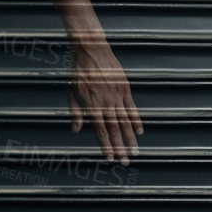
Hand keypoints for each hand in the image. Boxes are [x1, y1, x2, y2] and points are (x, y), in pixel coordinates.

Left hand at [68, 37, 141, 164]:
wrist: (90, 48)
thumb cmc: (77, 70)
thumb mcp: (70, 90)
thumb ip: (75, 111)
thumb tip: (76, 130)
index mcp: (91, 104)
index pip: (100, 130)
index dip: (105, 146)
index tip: (110, 158)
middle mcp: (105, 102)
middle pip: (114, 129)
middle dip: (120, 148)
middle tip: (125, 163)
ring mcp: (116, 95)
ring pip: (125, 121)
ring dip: (130, 138)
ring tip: (136, 152)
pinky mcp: (124, 87)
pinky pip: (132, 107)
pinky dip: (136, 119)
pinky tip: (140, 131)